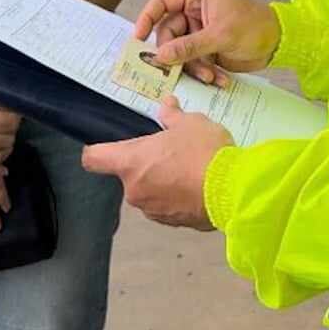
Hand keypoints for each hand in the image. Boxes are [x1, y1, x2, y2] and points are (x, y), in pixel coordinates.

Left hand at [81, 96, 232, 229]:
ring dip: (164, 183)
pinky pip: (169, 207)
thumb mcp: (191, 124)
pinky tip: (200, 187)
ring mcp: (153, 210)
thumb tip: (167, 106)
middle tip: (173, 153)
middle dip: (148, 165)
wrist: (233, 189)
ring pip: (151, 192)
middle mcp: (135, 190)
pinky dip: (179, 198)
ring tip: (192, 170)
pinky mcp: (173, 223)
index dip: (97, 152)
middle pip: (130, 175)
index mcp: (132, 162)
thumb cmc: (204, 151)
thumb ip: (173, 116)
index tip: (105, 148)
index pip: (95, 158)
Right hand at [131, 0, 280, 85]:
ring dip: (193, 67)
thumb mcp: (221, 35)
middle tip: (180, 69)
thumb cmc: (255, 26)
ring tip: (210, 75)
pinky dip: (204, 71)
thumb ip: (189, 46)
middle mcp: (195, 12)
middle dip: (175, 54)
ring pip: (180, 52)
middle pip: (168, 33)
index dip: (146, 18)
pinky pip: (194, 62)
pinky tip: (218, 79)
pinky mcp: (208, 49)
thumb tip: (161, 55)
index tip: (137, 38)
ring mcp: (201, 32)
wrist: (280, 43)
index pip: (162, 2)